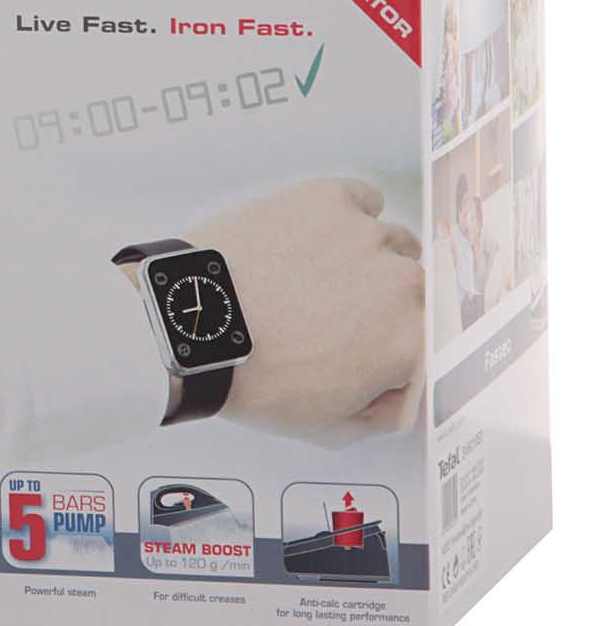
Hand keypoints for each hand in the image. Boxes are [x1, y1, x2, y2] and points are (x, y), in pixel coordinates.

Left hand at [190, 178, 423, 446]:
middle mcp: (403, 282)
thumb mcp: (330, 427)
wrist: (193, 325)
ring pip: (393, 244)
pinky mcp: (329, 198)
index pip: (432, 346)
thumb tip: (400, 393)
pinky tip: (319, 236)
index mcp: (412, 341)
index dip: (403, 357)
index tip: (377, 357)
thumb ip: (385, 411)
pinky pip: (363, 200)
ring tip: (317, 279)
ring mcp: (366, 234)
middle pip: (415, 293)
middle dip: (384, 309)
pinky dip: (349, 215)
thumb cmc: (254, 377)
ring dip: (368, 261)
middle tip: (335, 321)